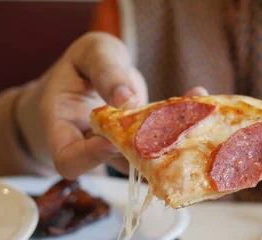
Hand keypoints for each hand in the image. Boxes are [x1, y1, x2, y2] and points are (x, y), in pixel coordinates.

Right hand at [16, 32, 208, 178]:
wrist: (92, 74)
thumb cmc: (83, 63)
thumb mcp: (90, 53)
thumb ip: (105, 71)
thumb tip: (127, 98)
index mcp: (62, 127)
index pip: (68, 158)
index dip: (89, 157)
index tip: (111, 140)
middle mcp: (89, 147)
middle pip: (111, 164)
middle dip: (142, 152)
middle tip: (167, 131)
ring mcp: (118, 151)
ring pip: (141, 161)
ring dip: (169, 144)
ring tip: (195, 117)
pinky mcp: (140, 147)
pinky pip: (158, 147)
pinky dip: (181, 130)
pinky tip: (200, 105)